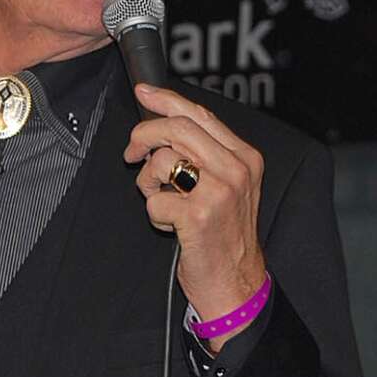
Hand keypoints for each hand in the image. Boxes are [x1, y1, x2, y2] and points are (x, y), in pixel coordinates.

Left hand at [124, 85, 268, 350]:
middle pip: (178, 128)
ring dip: (148, 182)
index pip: (200, 115)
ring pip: (162, 161)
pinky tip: (171, 225)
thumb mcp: (228, 186)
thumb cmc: (225, 235)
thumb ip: (205, 153)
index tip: (144, 93)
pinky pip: (155, 199)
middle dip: (144, 135)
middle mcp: (236, 169)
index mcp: (245, 157)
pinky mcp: (198, 215)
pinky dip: (154, 213)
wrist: (236, 283)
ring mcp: (219, 191)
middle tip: (132, 152)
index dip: (166, 100)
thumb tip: (164, 122)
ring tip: (162, 201)